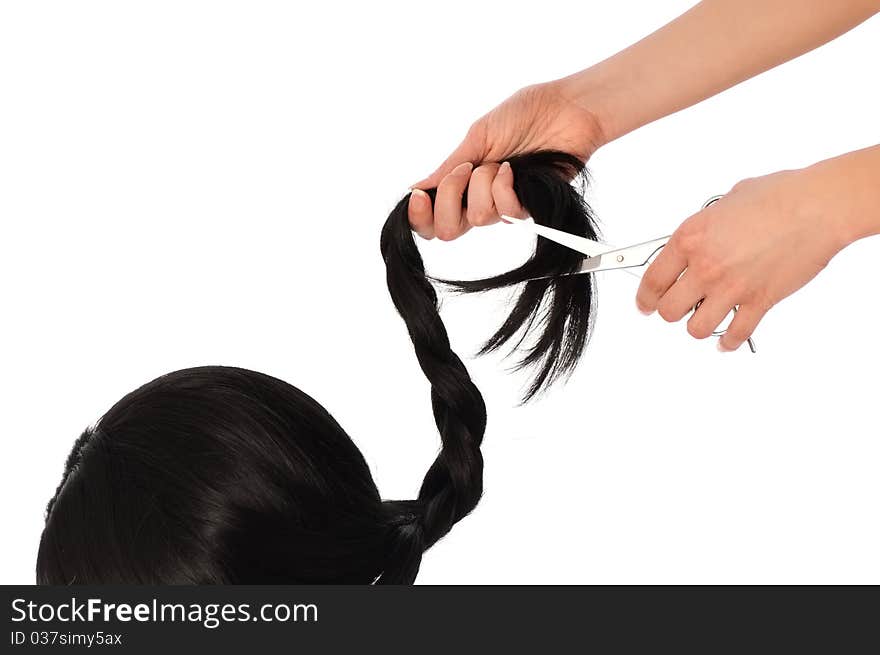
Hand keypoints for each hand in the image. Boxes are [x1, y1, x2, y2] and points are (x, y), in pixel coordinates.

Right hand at [408, 81, 604, 240]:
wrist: (567, 108)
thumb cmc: (525, 115)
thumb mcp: (478, 137)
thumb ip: (448, 167)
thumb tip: (417, 186)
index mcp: (462, 183)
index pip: (433, 218)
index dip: (420, 216)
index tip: (418, 196)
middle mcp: (480, 199)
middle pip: (448, 230)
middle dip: (448, 199)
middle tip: (464, 171)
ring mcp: (503, 205)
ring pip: (477, 218)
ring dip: (483, 184)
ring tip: (501, 162)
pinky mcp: (528, 208)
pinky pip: (505, 212)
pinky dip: (504, 187)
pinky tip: (514, 170)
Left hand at [635, 168, 851, 350]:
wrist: (818, 207)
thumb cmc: (778, 196)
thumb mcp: (724, 203)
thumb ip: (705, 228)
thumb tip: (699, 239)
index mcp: (691, 239)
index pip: (652, 280)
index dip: (644, 297)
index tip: (644, 304)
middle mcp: (706, 267)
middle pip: (669, 310)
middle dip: (669, 311)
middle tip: (675, 308)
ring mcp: (732, 288)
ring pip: (696, 328)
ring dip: (697, 325)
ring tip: (702, 318)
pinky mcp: (759, 302)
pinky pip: (736, 334)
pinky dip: (728, 342)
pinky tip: (725, 341)